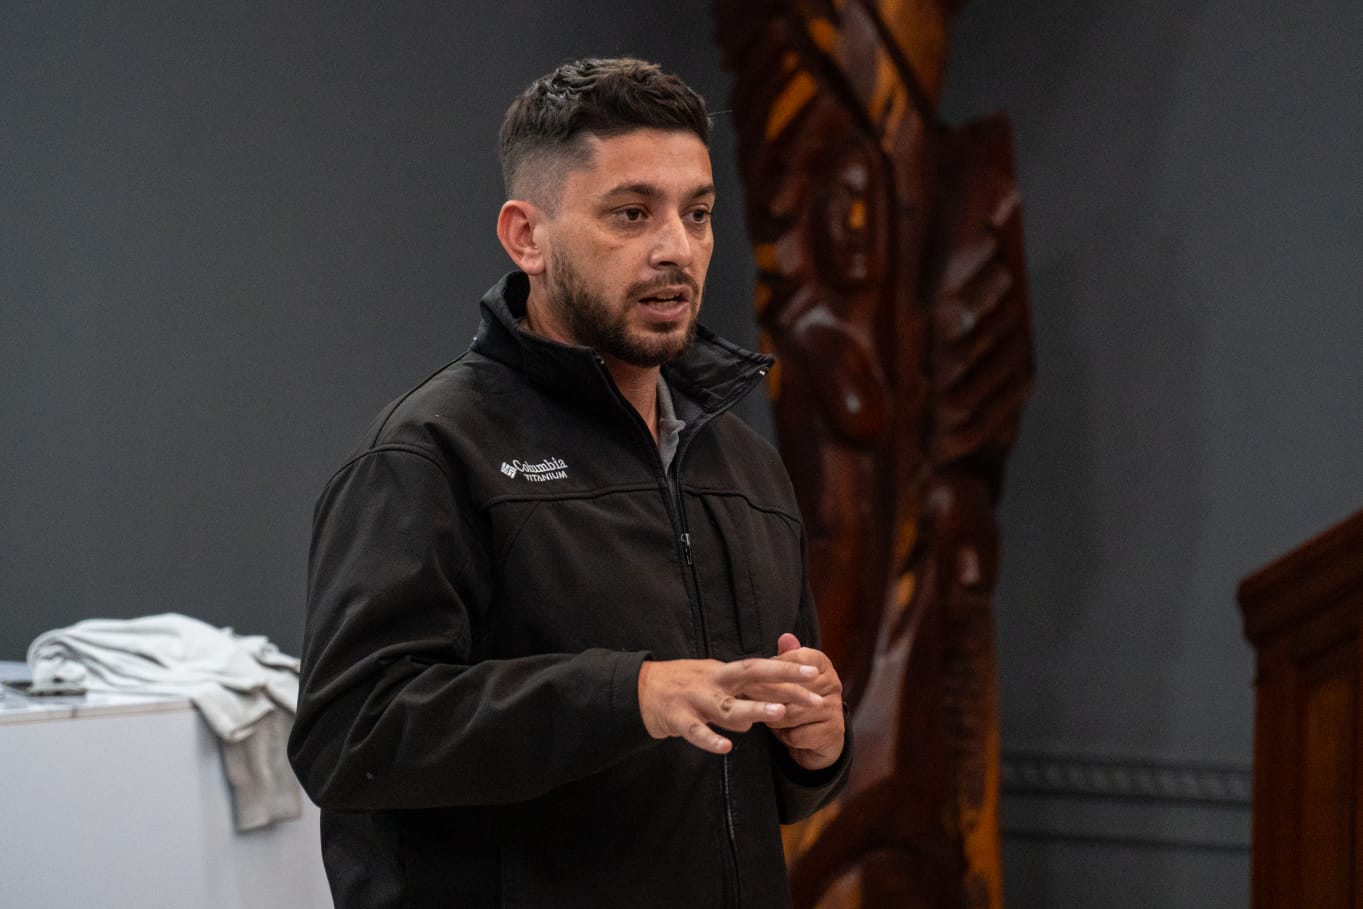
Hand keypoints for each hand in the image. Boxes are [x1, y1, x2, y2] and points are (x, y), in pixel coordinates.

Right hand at [637, 656, 823, 754]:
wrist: (637, 690)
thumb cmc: (682, 686)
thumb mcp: (713, 681)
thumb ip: (742, 692)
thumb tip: (772, 703)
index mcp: (723, 672)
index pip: (762, 669)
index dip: (789, 671)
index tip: (817, 674)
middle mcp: (713, 680)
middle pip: (753, 676)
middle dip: (784, 683)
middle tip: (814, 694)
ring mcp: (695, 698)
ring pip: (728, 705)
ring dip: (754, 709)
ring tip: (779, 713)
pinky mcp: (676, 717)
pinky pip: (695, 730)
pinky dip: (709, 738)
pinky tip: (725, 748)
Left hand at [767, 633, 844, 770]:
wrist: (816, 739)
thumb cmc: (796, 703)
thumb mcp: (788, 680)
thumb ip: (785, 658)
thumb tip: (785, 637)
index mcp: (821, 664)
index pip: (796, 659)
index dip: (773, 669)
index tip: (757, 678)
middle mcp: (833, 683)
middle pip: (790, 687)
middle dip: (767, 697)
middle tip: (749, 700)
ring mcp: (834, 708)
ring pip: (791, 713)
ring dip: (774, 719)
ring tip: (768, 718)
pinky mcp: (833, 732)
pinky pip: (797, 735)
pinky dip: (786, 737)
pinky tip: (785, 734)